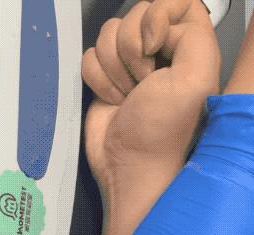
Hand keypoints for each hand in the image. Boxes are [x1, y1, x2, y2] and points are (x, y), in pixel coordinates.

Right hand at [81, 0, 219, 186]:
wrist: (128, 167)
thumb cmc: (162, 133)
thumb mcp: (194, 80)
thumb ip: (191, 35)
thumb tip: (156, 27)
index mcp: (190, 48)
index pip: (175, 2)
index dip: (156, 17)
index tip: (154, 47)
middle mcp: (162, 53)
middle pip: (136, 13)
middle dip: (132, 49)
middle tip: (143, 83)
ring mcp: (131, 66)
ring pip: (108, 33)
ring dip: (114, 68)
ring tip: (128, 98)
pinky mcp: (105, 79)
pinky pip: (90, 56)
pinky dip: (98, 80)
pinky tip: (113, 102)